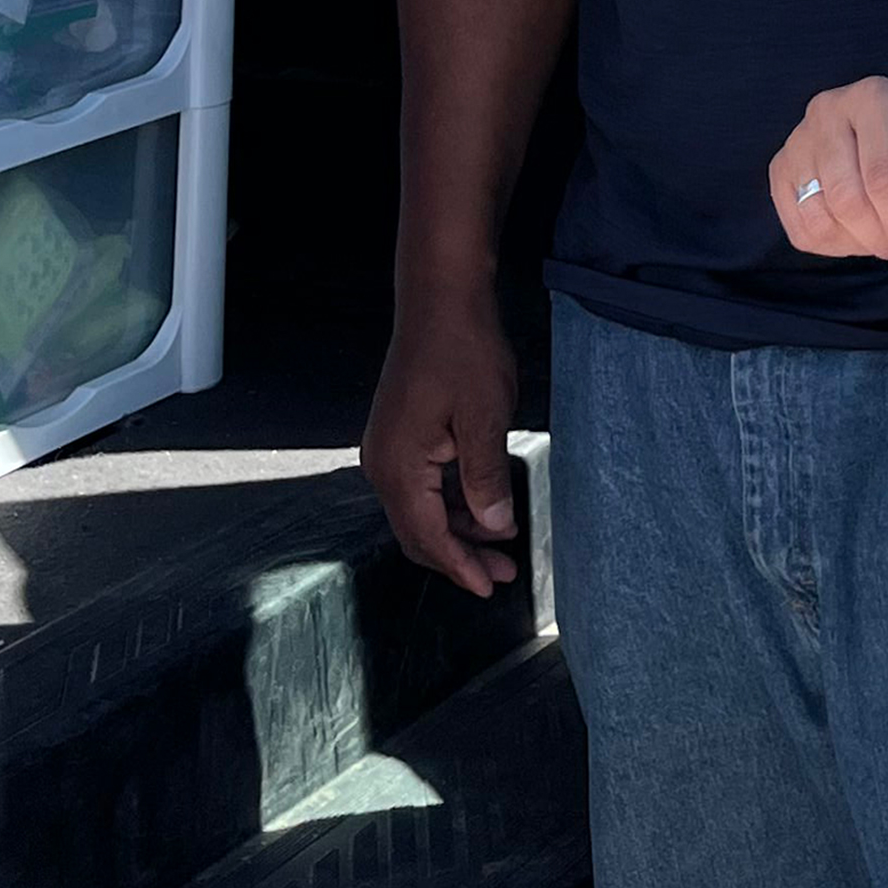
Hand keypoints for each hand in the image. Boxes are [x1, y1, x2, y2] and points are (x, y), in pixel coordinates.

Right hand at [364, 291, 520, 596]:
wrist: (441, 301)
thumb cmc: (461, 349)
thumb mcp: (485, 418)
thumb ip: (486, 479)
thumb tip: (494, 527)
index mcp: (397, 464)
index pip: (427, 536)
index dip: (460, 566)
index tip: (490, 587)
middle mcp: (382, 462)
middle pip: (418, 531)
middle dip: (461, 556)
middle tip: (504, 572)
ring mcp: (389, 449)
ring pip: (422, 510)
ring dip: (460, 530)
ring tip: (502, 544)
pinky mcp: (401, 436)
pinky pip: (423, 486)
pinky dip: (453, 502)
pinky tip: (484, 506)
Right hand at [770, 78, 887, 286]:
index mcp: (875, 100)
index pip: (884, 176)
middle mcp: (828, 111)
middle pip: (848, 199)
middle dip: (881, 240)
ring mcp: (797, 139)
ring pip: (819, 218)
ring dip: (858, 244)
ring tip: (883, 236)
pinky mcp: (779, 169)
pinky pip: (801, 229)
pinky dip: (834, 245)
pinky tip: (856, 231)